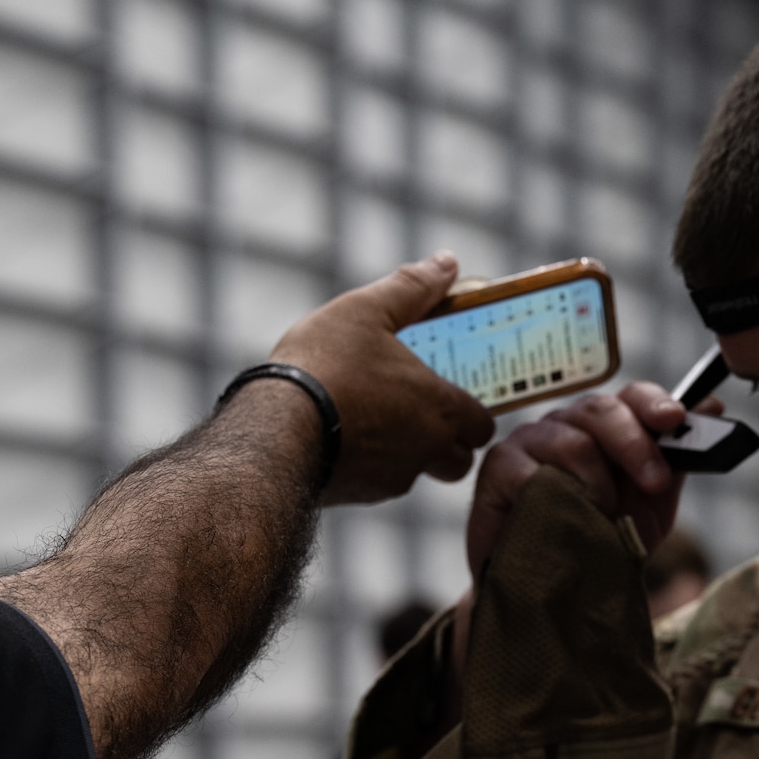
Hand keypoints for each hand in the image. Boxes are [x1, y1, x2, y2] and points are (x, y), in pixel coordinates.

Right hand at [263, 253, 495, 505]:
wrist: (274, 431)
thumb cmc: (325, 366)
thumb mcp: (367, 310)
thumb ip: (412, 288)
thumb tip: (447, 262)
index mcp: (440, 407)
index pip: (484, 425)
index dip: (473, 411)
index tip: (451, 392)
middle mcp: (426, 451)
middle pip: (460, 460)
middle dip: (448, 442)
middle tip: (418, 411)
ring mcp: (393, 479)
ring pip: (418, 473)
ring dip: (408, 453)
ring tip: (374, 420)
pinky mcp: (359, 496)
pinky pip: (378, 483)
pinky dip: (370, 465)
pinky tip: (342, 437)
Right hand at [464, 383, 701, 581]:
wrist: (554, 586)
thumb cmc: (599, 537)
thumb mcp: (649, 503)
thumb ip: (675, 458)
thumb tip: (712, 407)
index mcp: (604, 426)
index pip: (630, 396)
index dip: (654, 403)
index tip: (676, 421)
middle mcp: (566, 423)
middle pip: (600, 410)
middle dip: (635, 445)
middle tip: (654, 485)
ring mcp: (529, 441)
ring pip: (570, 441)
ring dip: (598, 483)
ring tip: (602, 517)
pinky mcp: (497, 469)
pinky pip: (529, 470)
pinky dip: (554, 494)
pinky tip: (562, 517)